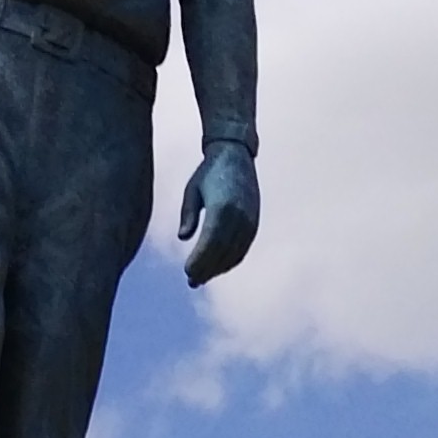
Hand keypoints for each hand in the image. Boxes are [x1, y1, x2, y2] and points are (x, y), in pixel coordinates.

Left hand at [177, 142, 257, 285]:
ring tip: (201, 278)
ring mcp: (249, 220)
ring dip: (218, 268)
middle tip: (192, 282)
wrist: (236, 155)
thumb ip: (188, 215)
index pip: (210, 243)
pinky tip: (218, 267)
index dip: (199, 261)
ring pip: (234, 253)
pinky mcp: (254, 222)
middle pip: (222, 252)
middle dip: (206, 269)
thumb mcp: (192, 190)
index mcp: (222, 207)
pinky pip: (243, 248)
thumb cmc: (208, 172)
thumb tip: (183, 237)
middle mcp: (239, 216)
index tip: (187, 272)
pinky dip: (230, 260)